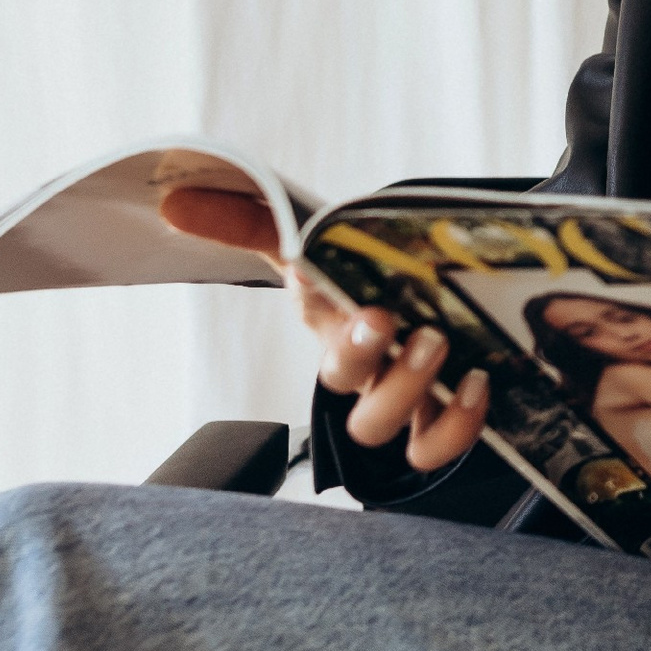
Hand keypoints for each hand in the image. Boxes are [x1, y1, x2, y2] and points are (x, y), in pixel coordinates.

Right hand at [158, 187, 488, 471]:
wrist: (420, 296)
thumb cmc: (364, 274)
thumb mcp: (320, 239)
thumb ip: (253, 217)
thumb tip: (173, 203)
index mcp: (328, 316)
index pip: (308, 311)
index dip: (330, 315)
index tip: (363, 304)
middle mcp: (358, 364)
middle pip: (343, 385)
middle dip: (370, 359)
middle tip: (410, 328)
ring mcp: (393, 395)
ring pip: (378, 424)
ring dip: (410, 391)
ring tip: (444, 347)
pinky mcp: (433, 417)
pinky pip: (431, 446)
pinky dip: (454, 427)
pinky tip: (477, 384)